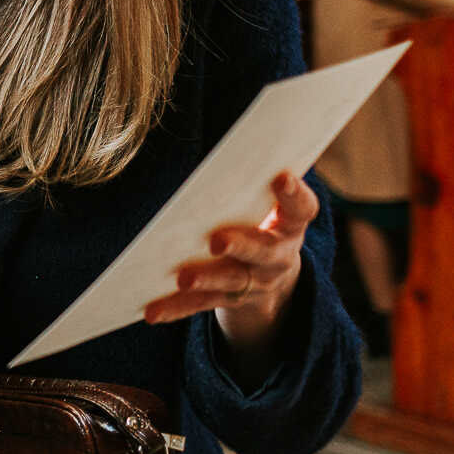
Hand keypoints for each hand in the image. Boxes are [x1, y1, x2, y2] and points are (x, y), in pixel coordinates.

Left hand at [143, 171, 317, 353]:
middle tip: (217, 240)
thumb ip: (257, 183)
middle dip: (240, 245)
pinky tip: (152, 311)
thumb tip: (242, 142)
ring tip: (183, 278)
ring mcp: (253, 283)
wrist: (273, 277)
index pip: (301, 210)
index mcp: (290, 226)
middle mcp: (277, 258)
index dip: (294, 195)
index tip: (280, 177)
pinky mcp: (227, 301)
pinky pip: (200, 305)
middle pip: (261, 252)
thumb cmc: (263, 223)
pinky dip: (175, 308)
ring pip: (230, 282)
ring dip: (206, 279)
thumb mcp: (272, 206)